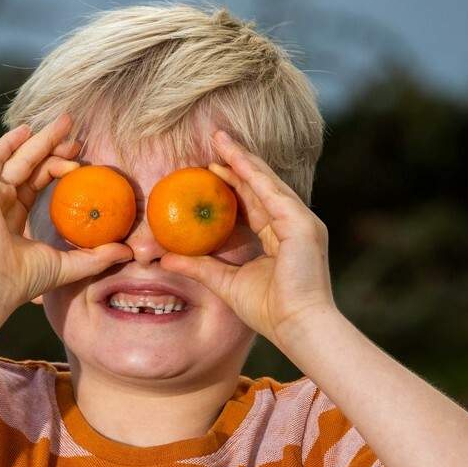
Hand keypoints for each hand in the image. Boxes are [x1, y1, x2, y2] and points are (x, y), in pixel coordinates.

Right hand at [0, 112, 132, 310]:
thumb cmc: (24, 280)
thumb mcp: (67, 265)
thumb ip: (95, 257)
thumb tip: (127, 253)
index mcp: (12, 217)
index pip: (36, 183)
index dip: (59, 168)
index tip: (81, 160)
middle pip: (29, 165)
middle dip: (53, 147)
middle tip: (77, 135)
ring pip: (18, 157)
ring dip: (41, 139)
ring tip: (65, 123)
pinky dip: (10, 141)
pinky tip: (30, 129)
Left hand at [159, 129, 336, 347]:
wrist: (297, 326)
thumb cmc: (269, 311)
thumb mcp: (226, 282)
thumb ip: (199, 266)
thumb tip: (165, 258)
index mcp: (281, 238)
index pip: (254, 204)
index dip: (233, 185)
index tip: (209, 171)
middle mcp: (293, 225)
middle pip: (261, 187)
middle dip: (237, 162)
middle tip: (215, 140)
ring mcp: (301, 222)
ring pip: (266, 183)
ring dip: (243, 159)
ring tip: (221, 140)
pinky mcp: (302, 224)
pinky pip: (271, 192)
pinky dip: (253, 174)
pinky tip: (234, 159)